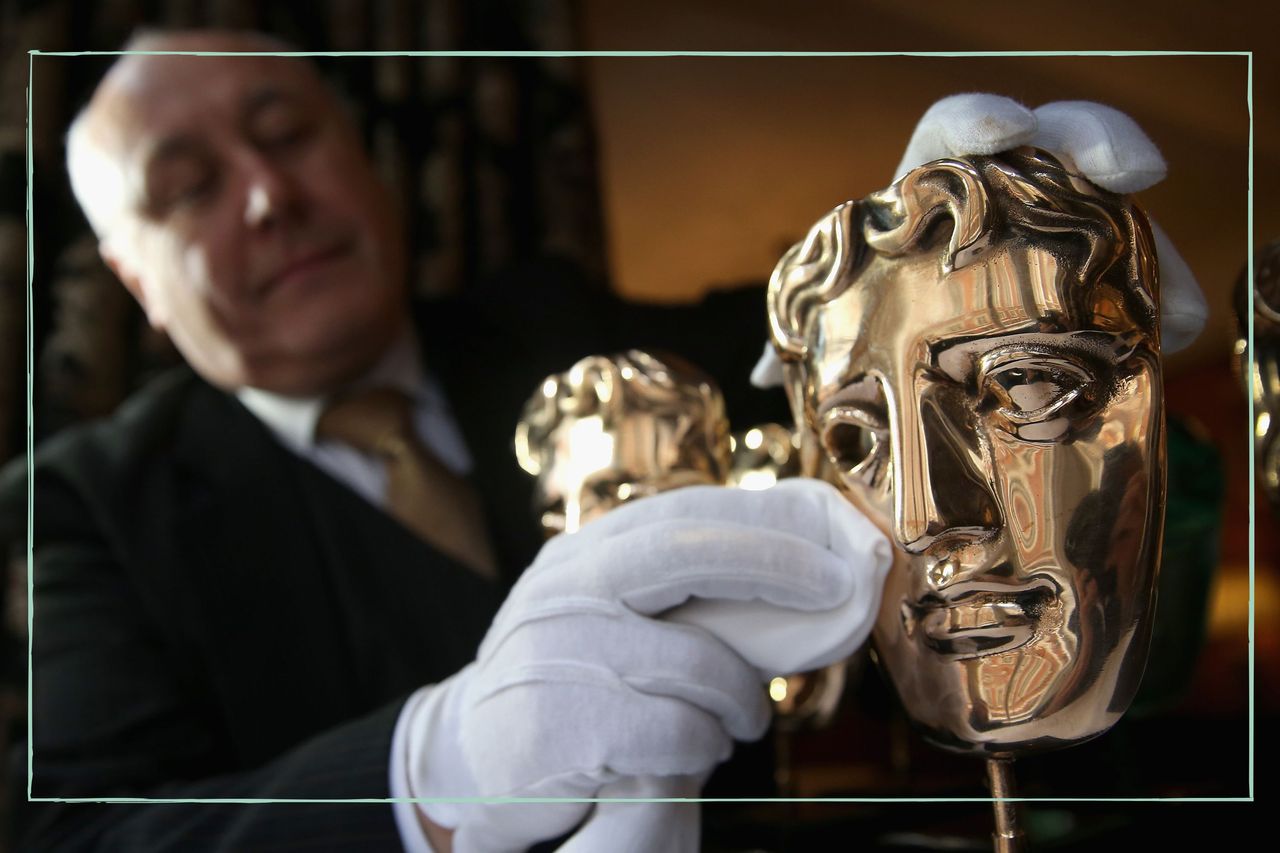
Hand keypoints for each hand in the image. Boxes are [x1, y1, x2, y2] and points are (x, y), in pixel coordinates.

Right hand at [399, 478, 889, 852]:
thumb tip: (803, 580)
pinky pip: (673, 732)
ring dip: (740, 700)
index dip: (767, 527)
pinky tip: (693, 752)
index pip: (681, 515)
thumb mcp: (609, 618)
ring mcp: (555, 654)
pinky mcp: (557, 727)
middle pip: (681, 552)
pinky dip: (702, 746)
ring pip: (695, 663)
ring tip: (740, 719)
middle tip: (838, 590)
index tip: (834, 554)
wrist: (470, 758)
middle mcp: (564, 590)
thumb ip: (678, 596)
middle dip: (775, 565)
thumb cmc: (572, 684)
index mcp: (583, 555)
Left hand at [752, 92, 1206, 389]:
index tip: (1003, 133)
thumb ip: (806, 334)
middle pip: (1050, 141)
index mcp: (925, 190)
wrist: (915, 340)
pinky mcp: (1086, 268)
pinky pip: (1133, 268)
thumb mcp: (836, 318)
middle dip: (1095, 142)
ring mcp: (1048, 228)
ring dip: (1150, 251)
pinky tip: (1176, 337)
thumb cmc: (870, 310)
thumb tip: (762, 376)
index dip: (978, 123)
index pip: (949, 133)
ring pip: (1107, 208)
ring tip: (1182, 312)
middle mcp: (995, 195)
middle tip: (1136, 173)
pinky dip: (1158, 302)